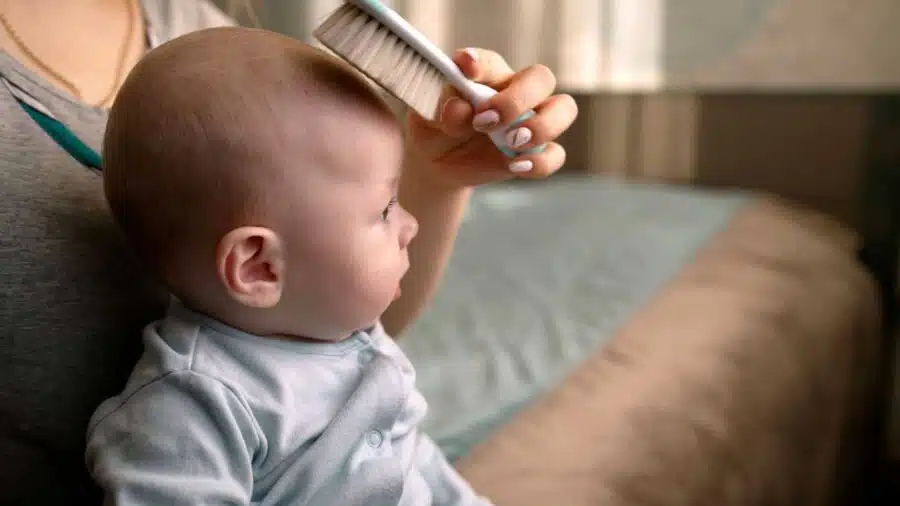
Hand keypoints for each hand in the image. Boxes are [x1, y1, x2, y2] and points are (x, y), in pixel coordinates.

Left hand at [404, 48, 577, 188]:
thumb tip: (461, 108)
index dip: (481, 64)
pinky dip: (540, 162)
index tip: (466, 69)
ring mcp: (530, 121)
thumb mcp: (427, 116)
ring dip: (541, 126)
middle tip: (485, 122)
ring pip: (564, 109)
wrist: (438, 162)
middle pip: (541, 78)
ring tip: (511, 143)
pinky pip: (555, 154)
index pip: (490, 61)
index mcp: (486, 74)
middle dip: (517, 100)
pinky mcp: (535, 152)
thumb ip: (442, 108)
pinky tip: (515, 166)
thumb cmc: (435, 128)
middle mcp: (515, 91)